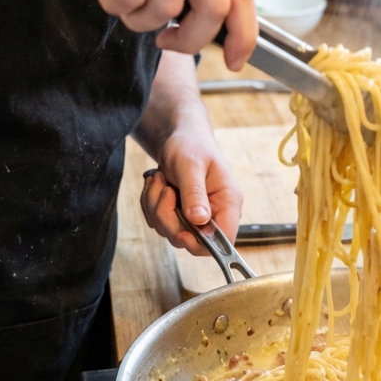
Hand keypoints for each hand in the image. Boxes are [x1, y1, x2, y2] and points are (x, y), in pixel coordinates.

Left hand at [140, 130, 242, 254]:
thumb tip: (200, 221)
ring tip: (160, 179)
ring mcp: (195, 216)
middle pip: (190, 239)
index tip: (181, 231)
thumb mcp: (191, 166)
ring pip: (170, 231)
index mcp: (228, 203)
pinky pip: (159, 223)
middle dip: (168, 217)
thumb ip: (195, 193)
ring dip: (156, 207)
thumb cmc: (191, 145)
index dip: (201, 244)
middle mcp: (214, 213)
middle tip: (164, 189)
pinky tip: (157, 184)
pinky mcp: (179, 215)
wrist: (178, 136)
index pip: (224, 240)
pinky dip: (151, 204)